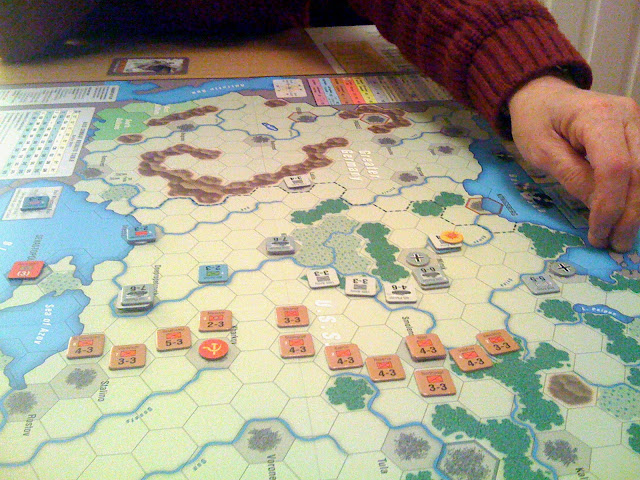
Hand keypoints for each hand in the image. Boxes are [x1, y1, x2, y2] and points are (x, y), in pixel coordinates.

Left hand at [508, 75, 639, 252]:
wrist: (543, 94)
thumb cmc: (535, 120)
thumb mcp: (541, 150)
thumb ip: (571, 175)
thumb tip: (599, 206)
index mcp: (598, 116)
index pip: (615, 167)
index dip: (611, 205)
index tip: (599, 233)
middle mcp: (628, 115)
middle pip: (639, 172)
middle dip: (629, 214)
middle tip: (614, 244)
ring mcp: (637, 123)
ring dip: (637, 209)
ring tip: (620, 238)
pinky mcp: (638, 133)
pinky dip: (636, 195)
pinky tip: (627, 217)